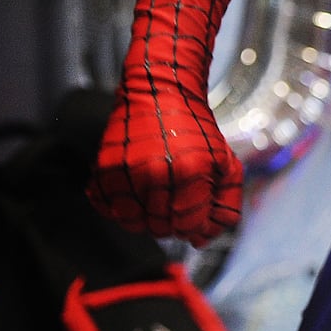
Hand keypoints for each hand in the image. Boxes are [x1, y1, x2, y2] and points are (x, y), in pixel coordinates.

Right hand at [87, 74, 242, 246]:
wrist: (161, 90)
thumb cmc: (195, 128)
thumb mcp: (225, 161)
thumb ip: (224, 204)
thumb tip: (203, 239)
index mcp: (190, 172)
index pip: (188, 227)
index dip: (194, 225)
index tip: (194, 211)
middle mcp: (156, 173)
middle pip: (160, 228)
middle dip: (172, 221)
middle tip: (177, 198)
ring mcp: (127, 172)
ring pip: (134, 224)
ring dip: (147, 217)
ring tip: (157, 193)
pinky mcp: (105, 169)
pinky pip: (110, 209)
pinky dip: (122, 207)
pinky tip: (136, 190)